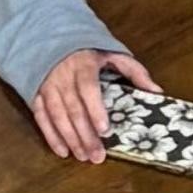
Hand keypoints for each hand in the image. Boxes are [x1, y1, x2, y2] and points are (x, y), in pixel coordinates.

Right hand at [34, 46, 157, 162]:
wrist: (51, 35)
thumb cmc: (88, 48)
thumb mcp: (113, 52)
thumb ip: (134, 71)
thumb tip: (156, 91)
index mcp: (83, 64)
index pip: (88, 88)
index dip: (95, 110)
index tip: (105, 129)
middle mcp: (62, 75)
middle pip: (73, 108)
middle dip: (85, 135)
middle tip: (97, 156)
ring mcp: (47, 85)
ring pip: (57, 115)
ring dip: (69, 138)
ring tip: (83, 156)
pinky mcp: (36, 93)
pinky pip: (41, 116)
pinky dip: (50, 135)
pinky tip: (62, 151)